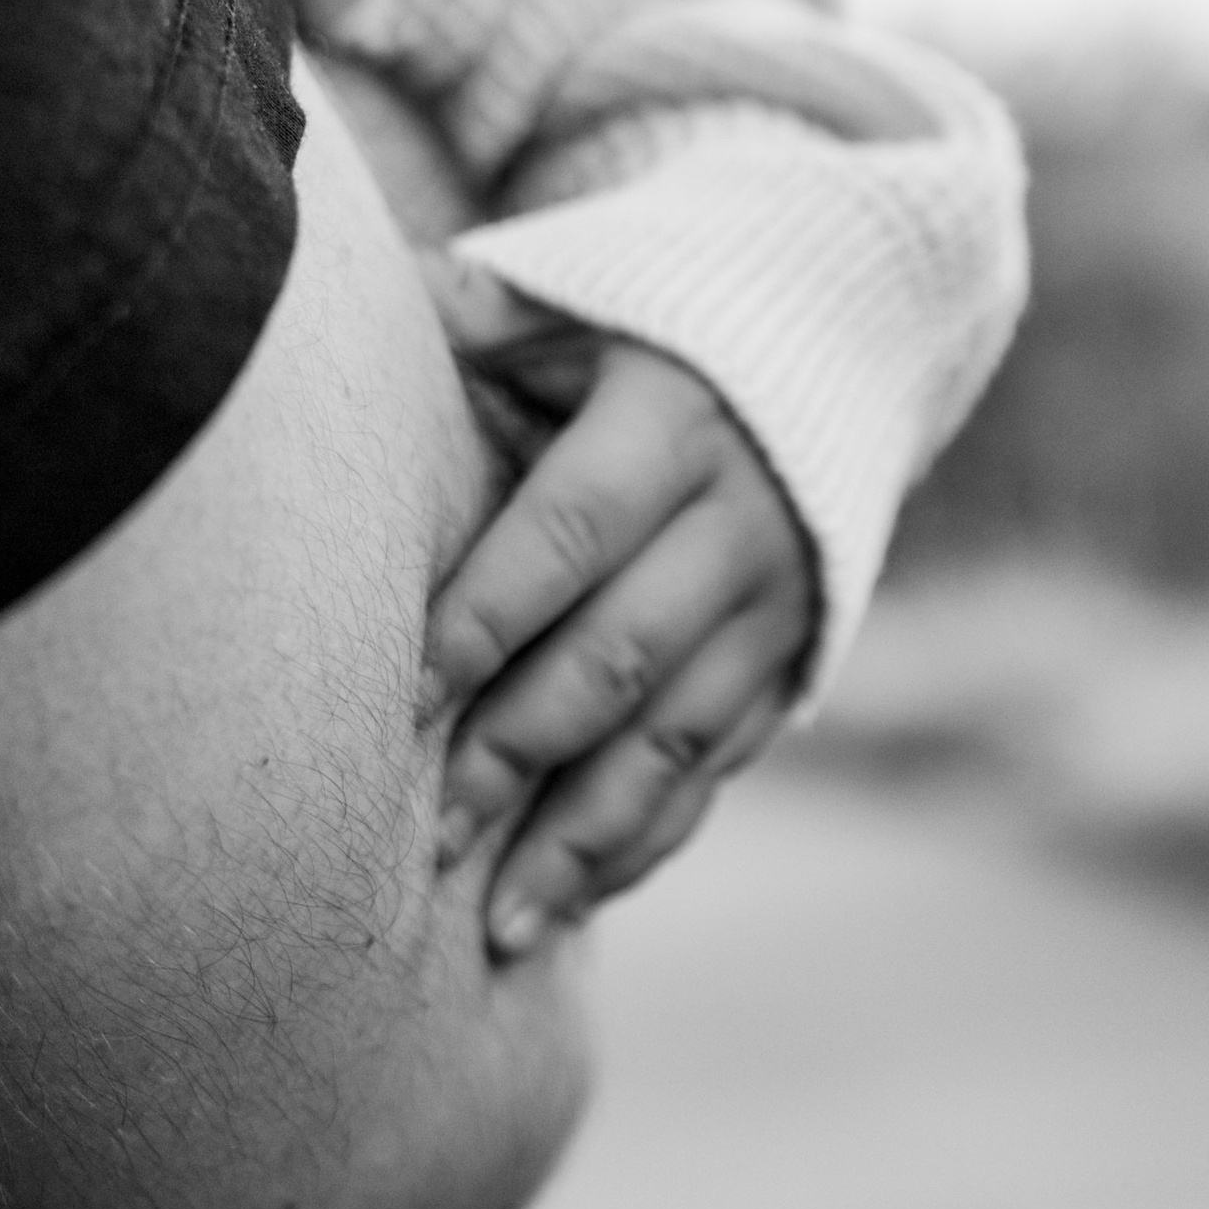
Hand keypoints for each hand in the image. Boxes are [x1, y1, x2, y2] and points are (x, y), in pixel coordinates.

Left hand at [419, 261, 814, 958]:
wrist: (848, 318)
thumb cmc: (655, 298)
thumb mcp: (581, 280)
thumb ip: (480, 308)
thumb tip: (359, 299)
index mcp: (669, 419)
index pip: (565, 533)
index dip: (485, 620)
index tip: (399, 702)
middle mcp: (738, 520)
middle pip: (619, 657)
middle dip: (518, 754)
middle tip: (425, 836)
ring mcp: (778, 600)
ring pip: (675, 742)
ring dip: (583, 841)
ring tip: (496, 928)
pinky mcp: (799, 656)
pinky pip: (717, 768)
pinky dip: (645, 841)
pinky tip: (572, 902)